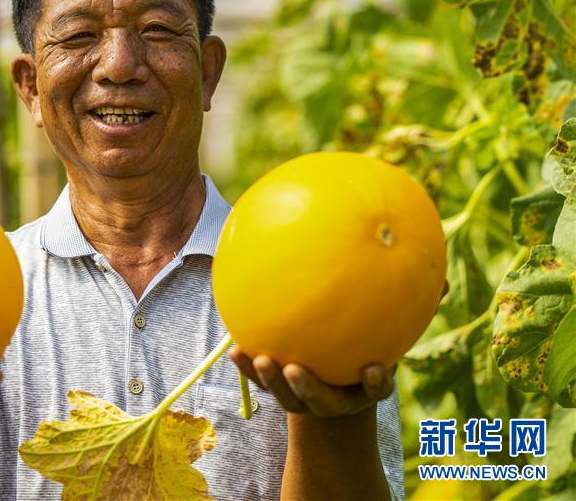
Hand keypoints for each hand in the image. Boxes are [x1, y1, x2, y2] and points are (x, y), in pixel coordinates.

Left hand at [231, 279, 448, 417]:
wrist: (338, 381)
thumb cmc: (370, 345)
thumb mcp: (391, 330)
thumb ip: (413, 306)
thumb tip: (444, 278)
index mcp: (365, 385)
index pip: (375, 389)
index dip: (375, 383)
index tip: (374, 369)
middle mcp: (334, 397)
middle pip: (321, 401)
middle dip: (307, 390)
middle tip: (294, 370)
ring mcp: (304, 397)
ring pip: (287, 397)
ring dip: (271, 381)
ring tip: (260, 359)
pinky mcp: (279, 389)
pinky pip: (261, 381)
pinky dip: (247, 369)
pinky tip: (235, 350)